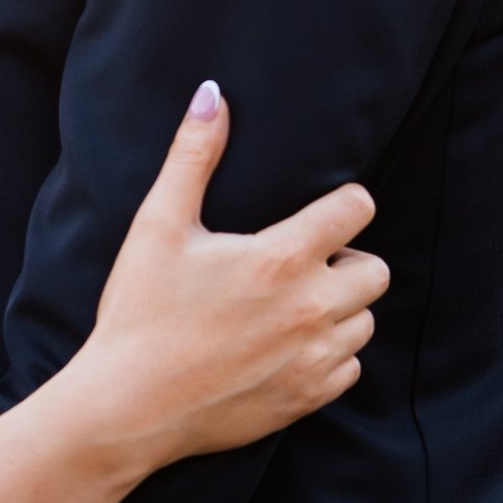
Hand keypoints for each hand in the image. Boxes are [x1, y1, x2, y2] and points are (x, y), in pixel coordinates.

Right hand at [74, 82, 387, 474]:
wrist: (127, 408)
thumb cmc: (139, 313)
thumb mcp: (157, 226)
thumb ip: (193, 156)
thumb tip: (212, 94)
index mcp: (281, 259)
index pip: (357, 209)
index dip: (342, 203)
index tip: (318, 213)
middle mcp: (311, 309)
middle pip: (375, 268)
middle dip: (345, 259)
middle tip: (298, 265)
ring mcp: (313, 358)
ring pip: (365, 320)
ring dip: (339, 308)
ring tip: (290, 307)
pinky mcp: (306, 398)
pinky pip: (349, 367)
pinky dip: (329, 354)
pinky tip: (286, 348)